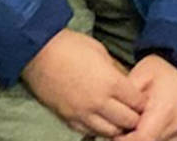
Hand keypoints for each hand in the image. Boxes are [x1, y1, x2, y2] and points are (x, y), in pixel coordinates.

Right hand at [22, 29, 145, 137]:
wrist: (34, 48)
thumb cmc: (67, 44)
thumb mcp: (98, 50)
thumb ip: (113, 70)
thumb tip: (122, 84)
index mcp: (111, 82)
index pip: (139, 103)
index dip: (142, 101)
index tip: (139, 99)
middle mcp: (100, 102)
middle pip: (129, 121)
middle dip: (134, 117)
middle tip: (131, 111)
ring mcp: (83, 112)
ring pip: (111, 132)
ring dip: (117, 126)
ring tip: (114, 118)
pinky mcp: (68, 117)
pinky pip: (89, 131)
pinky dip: (96, 128)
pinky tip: (97, 119)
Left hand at [118, 55, 176, 140]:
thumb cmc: (162, 69)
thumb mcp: (138, 77)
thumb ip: (126, 99)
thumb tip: (112, 117)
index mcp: (164, 111)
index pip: (143, 139)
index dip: (125, 140)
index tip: (116, 133)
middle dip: (134, 139)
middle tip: (123, 128)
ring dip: (147, 139)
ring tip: (137, 126)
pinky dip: (160, 139)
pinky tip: (152, 129)